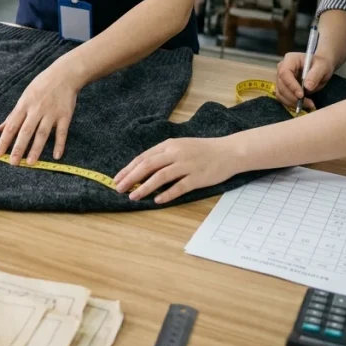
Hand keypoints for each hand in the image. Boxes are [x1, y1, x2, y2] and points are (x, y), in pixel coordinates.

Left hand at [0, 63, 78, 165]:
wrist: (64, 75)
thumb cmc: (41, 85)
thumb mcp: (24, 96)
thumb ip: (13, 115)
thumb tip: (0, 129)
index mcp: (24, 105)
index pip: (11, 126)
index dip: (4, 140)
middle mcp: (36, 110)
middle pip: (26, 131)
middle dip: (18, 148)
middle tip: (12, 163)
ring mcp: (51, 113)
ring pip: (42, 133)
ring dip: (36, 149)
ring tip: (31, 163)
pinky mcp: (65, 115)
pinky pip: (62, 132)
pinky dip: (59, 144)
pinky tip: (56, 156)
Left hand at [113, 138, 239, 203]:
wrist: (229, 152)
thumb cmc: (203, 150)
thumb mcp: (180, 146)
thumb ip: (164, 155)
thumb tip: (143, 168)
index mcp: (169, 145)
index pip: (143, 157)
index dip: (128, 169)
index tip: (117, 179)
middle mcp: (175, 153)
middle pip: (148, 166)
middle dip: (131, 178)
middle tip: (119, 189)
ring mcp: (186, 165)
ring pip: (160, 176)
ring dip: (144, 187)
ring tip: (134, 197)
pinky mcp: (197, 177)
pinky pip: (179, 187)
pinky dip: (166, 194)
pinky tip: (156, 200)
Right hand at [275, 52, 333, 111]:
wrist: (320, 68)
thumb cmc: (321, 64)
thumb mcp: (322, 67)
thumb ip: (315, 75)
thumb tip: (308, 87)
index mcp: (290, 60)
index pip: (284, 73)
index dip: (291, 85)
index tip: (301, 95)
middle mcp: (282, 68)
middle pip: (281, 85)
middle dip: (293, 96)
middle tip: (308, 103)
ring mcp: (281, 78)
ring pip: (280, 93)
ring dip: (292, 102)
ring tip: (308, 104)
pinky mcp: (283, 87)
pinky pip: (283, 97)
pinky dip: (291, 103)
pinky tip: (303, 104)